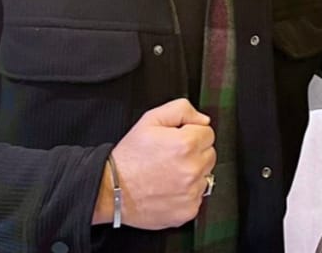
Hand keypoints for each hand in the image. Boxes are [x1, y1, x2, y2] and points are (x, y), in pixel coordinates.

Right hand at [103, 98, 215, 228]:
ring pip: (205, 175)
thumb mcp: (150, 120)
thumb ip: (181, 110)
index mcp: (186, 144)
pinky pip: (198, 196)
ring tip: (168, 173)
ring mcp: (191, 192)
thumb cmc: (130, 157)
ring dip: (192, 173)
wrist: (112, 190)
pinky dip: (187, 193)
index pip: (208, 133)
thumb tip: (202, 119)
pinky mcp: (188, 210)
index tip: (177, 140)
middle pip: (210, 154)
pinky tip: (169, 188)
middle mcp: (192, 169)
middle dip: (194, 152)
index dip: (191, 134)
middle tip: (172, 156)